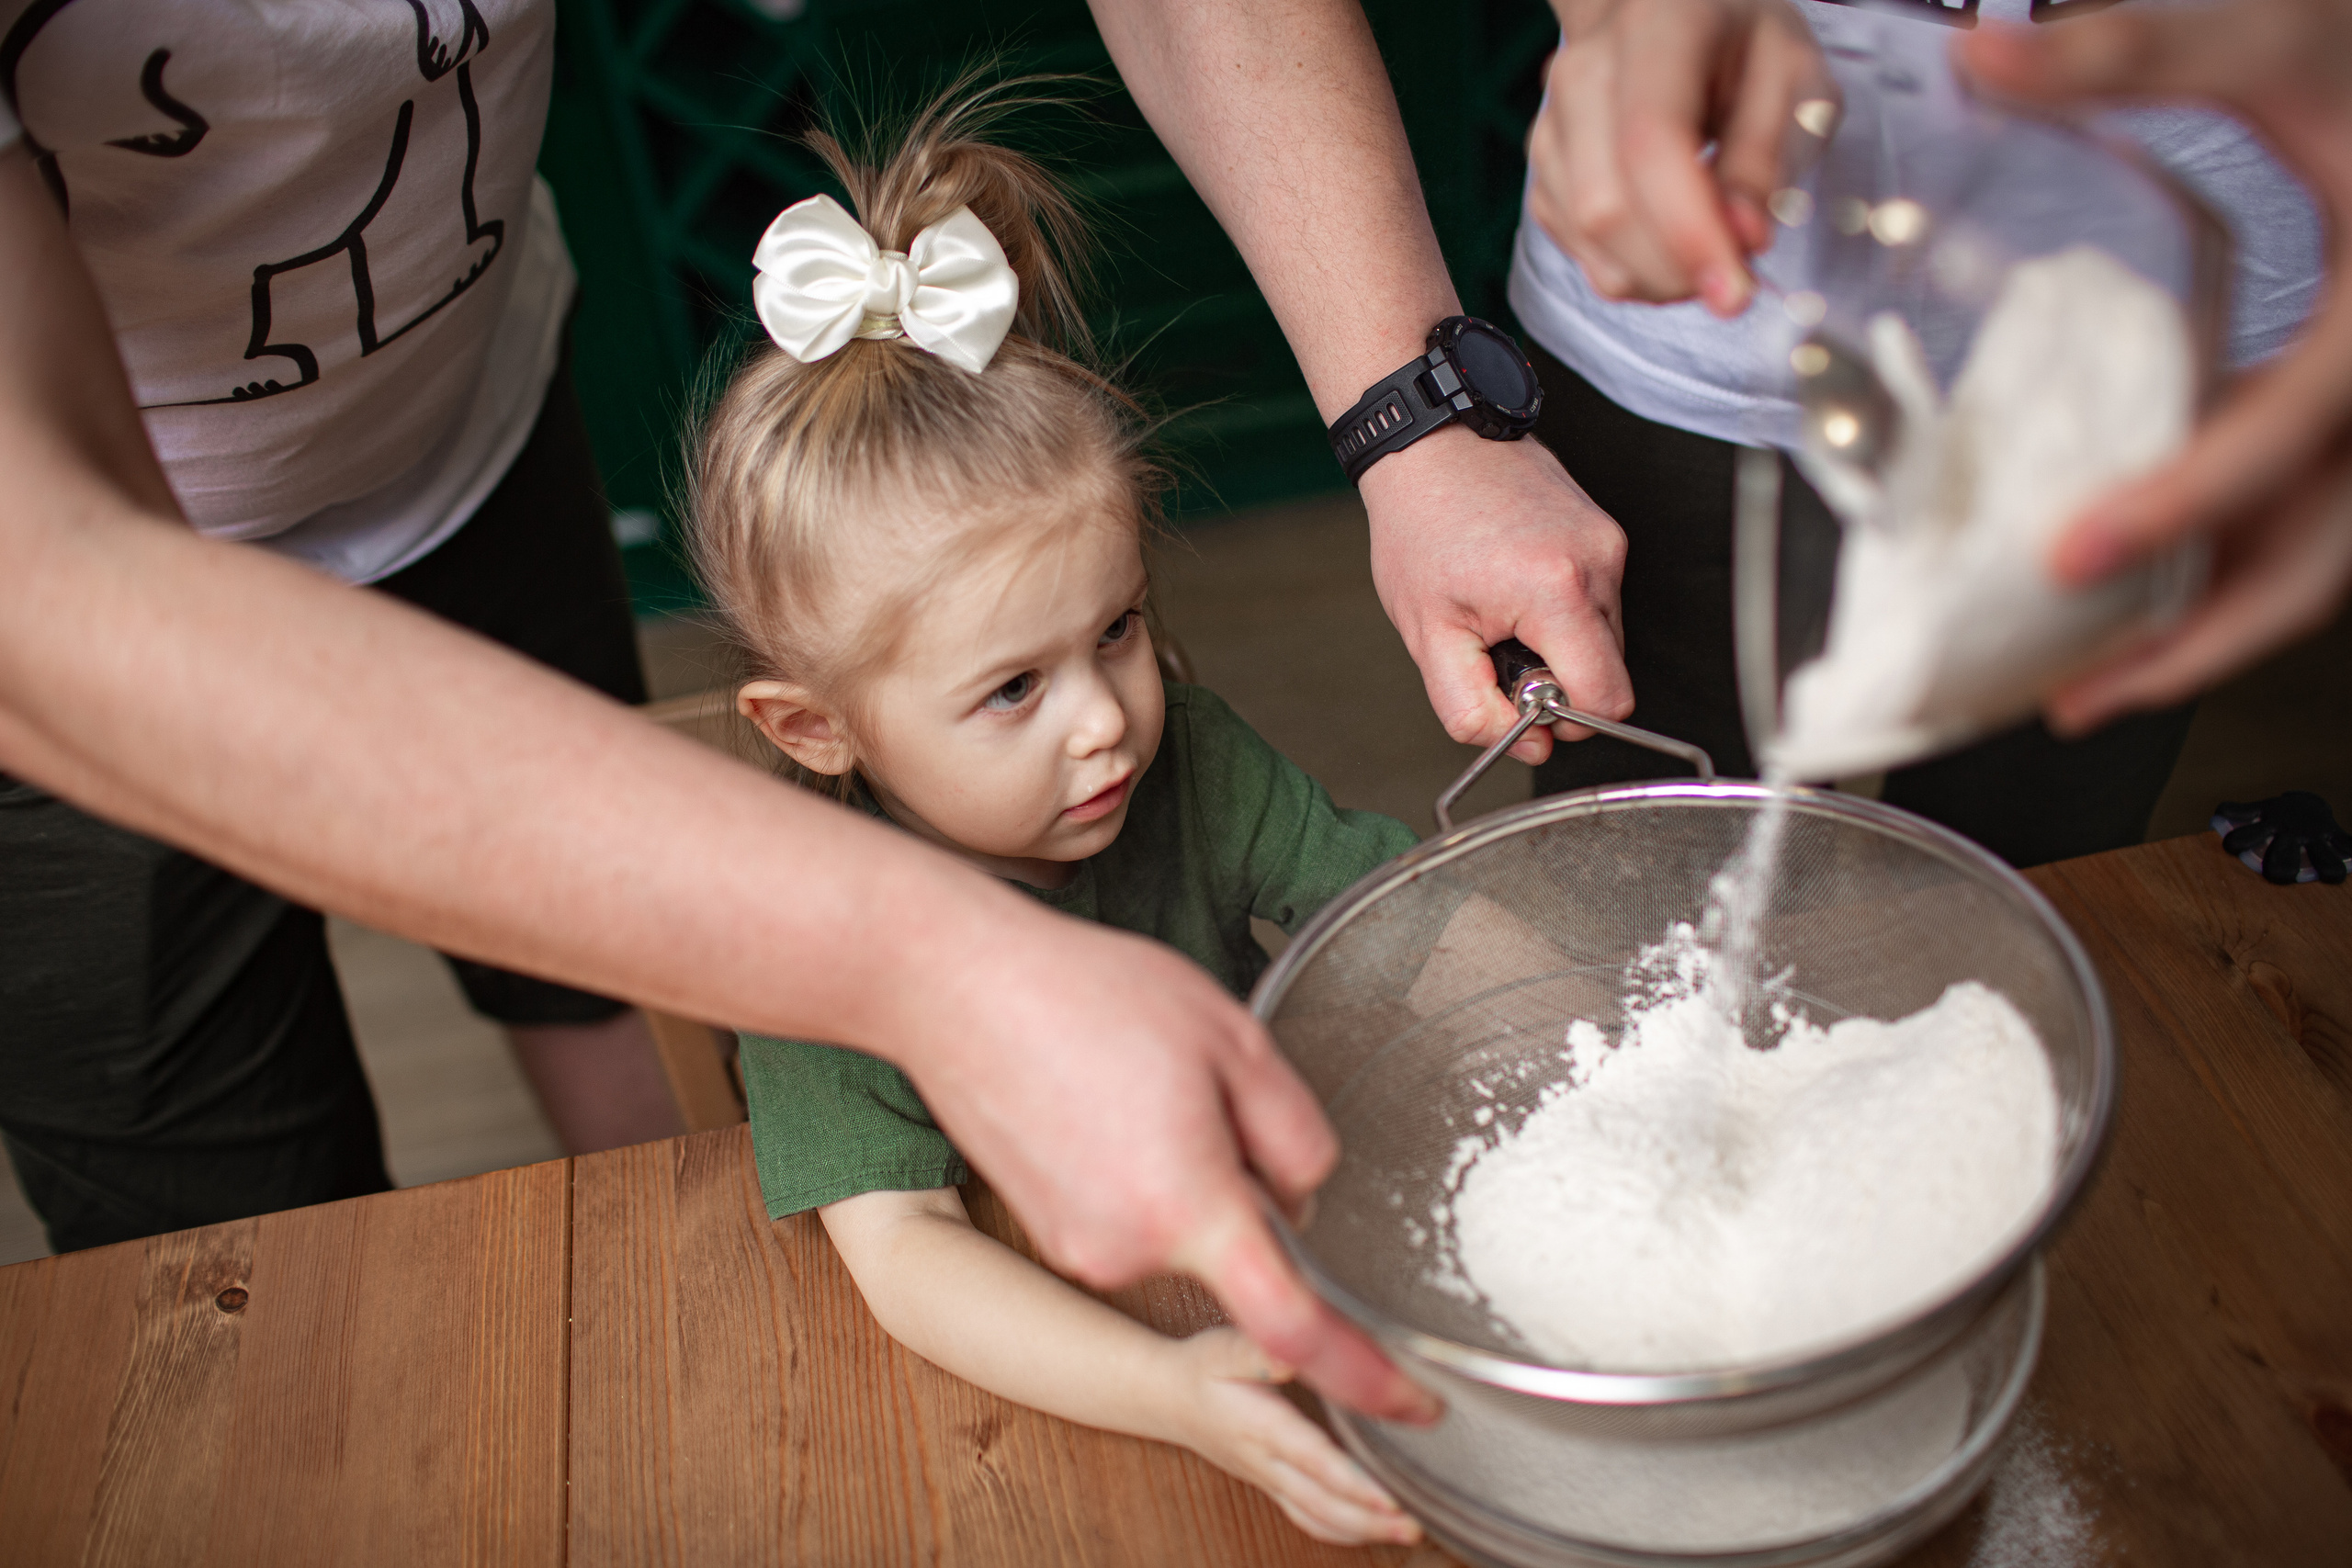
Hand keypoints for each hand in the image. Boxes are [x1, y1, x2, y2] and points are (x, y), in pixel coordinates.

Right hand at [899, 909, 1439, 1422]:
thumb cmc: (1091, 996)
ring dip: (1194, 1173)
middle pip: (1240, 1251)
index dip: (1364, 1377)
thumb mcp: (1236, 1039)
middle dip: (1250, 1184)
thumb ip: (1298, 1137)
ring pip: (1189, 1230)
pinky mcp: (1054, 1232)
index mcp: (1191, 1209)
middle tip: (1207, 1086)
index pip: (1295, 1327)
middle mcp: (1133, 1252)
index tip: (1414, 1403)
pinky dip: (1147, 1174)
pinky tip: (1110, 1099)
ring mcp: (1086, 1250)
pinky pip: (1138, 1220)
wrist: (954, 987)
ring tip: (1142, 1078)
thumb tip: (1303, 1205)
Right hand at [1164, 1327, 1421, 1546]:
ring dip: (1363, 1529)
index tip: (1389, 1495)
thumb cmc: (1201, 1369)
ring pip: (1318, 1516)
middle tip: (1415, 1523)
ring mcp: (1270, 1480)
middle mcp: (1267, 1462)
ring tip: (1409, 1532)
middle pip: (1321, 1501)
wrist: (1168, 1399)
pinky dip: (1342, 1531)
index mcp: (1261, 1426)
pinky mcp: (1273, 1486)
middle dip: (1370, 1517)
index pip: (1312, 1460)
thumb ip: (1260, 1351)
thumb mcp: (1223, 1348)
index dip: (1351, 1480)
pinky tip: (1373, 1531)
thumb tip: (1296, 1353)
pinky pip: (1309, 1518)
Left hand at [1362, 427, 1631, 764]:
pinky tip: (1515, 581)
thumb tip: (1528, 747)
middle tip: (1497, 645)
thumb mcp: (1428, 635)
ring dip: (1556, 643)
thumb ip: (1473, 707)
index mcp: (1556, 591)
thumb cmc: (1420, 527)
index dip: (1568, 719)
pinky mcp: (1607, 532)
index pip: (1608, 698)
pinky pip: (1599, 600)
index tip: (1523, 700)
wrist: (1429, 444)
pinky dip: (1561, 610)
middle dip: (1556, 678)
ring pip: (1605, 638)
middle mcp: (1598, 563)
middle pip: (1609, 671)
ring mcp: (1609, 544)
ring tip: (1502, 606)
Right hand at [1531, 0, 1830, 314]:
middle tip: (1739, 274)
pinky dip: (1633, 270)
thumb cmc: (1742, 48)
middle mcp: (1582, 73)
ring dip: (1658, 276)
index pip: (1650, 143)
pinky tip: (1671, 245)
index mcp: (1656, 28)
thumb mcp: (1794, 81)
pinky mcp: (1542, 174)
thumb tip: (1742, 241)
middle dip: (1677, 268)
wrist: (1675, 23)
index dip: (1688, 230)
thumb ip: (1769, 159)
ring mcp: (1551, 126)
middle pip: (1605, 206)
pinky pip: (1579, 253)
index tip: (1735, 292)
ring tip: (1710, 253)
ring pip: (1589, 241)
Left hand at [1957, 0, 2351, 730]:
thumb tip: (1985, 53)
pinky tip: (2134, 586)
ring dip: (2205, 625)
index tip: (2074, 554)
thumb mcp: (2283, 42)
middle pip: (2320, 554)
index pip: (2291, 432)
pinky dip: (2220, 564)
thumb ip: (2141, 52)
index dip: (2186, 500)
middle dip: (2200, 641)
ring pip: (2315, 554)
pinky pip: (2303, 517)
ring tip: (2085, 686)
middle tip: (2074, 695)